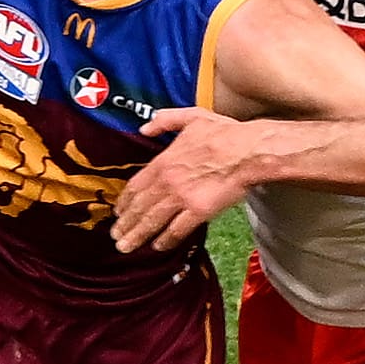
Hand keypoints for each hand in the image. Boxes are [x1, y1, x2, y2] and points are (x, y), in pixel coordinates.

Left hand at [110, 107, 253, 252]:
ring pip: (153, 221)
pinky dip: (165, 241)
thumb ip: (164, 121)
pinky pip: (177, 230)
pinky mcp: (199, 211)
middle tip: (115, 237)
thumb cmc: (224, 132)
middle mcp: (168, 182)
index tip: (117, 212)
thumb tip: (144, 127)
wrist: (249, 150)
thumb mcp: (191, 116)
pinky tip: (158, 247)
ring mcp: (182, 198)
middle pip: (140, 207)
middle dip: (125, 224)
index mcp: (164, 161)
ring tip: (126, 246)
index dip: (124, 201)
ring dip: (137, 236)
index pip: (135, 185)